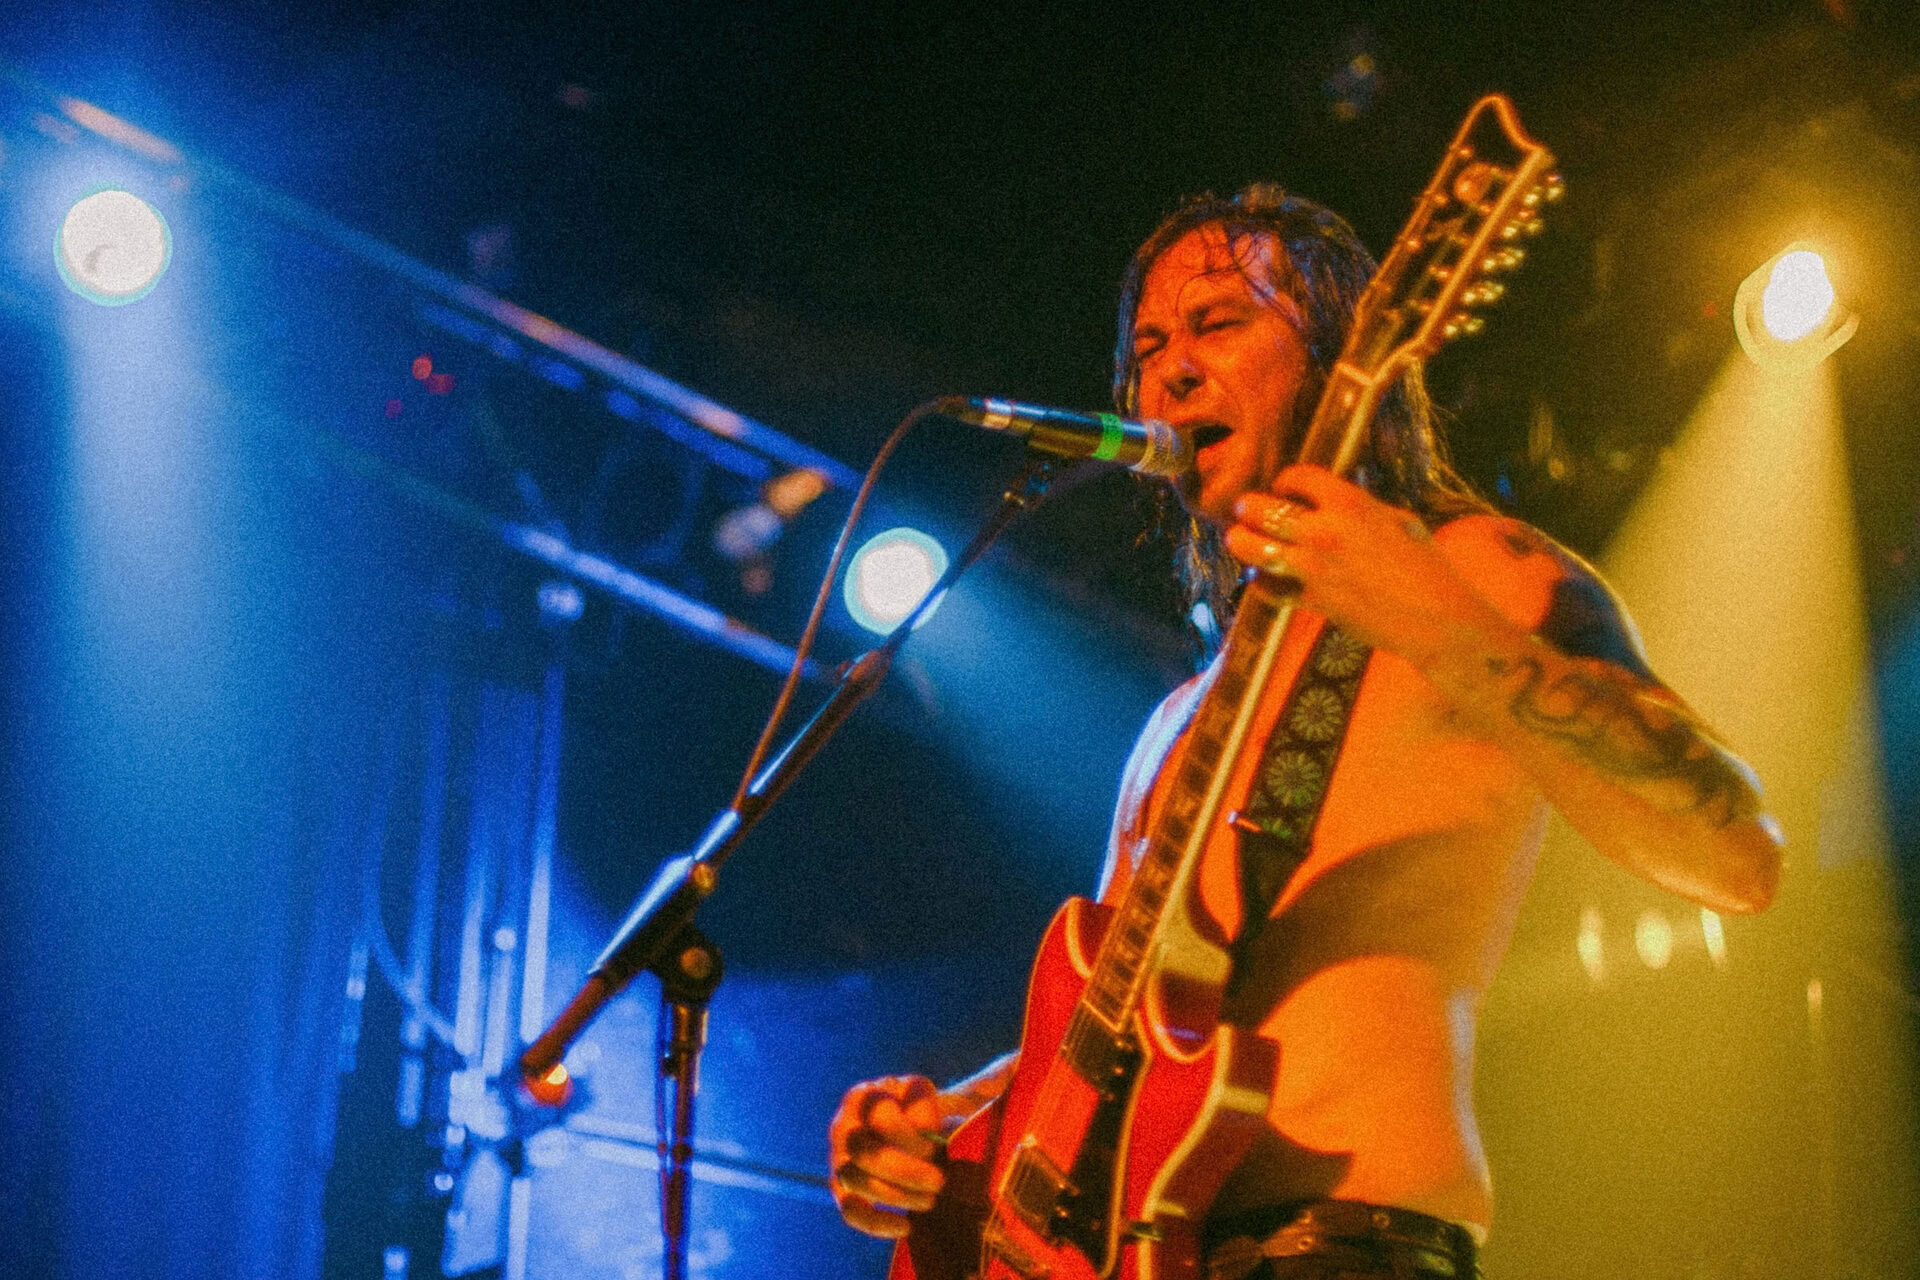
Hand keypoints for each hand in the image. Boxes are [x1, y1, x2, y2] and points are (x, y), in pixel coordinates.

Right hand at [827, 1074, 959, 1239]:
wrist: (914, 1127)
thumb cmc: (921, 1110)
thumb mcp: (925, 1095)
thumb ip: (923, 1106)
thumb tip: (924, 1130)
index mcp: (865, 1097)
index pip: (880, 1119)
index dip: (910, 1138)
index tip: (937, 1146)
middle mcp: (844, 1126)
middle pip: (864, 1153)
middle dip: (905, 1172)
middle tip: (939, 1181)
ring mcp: (838, 1158)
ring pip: (855, 1182)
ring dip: (896, 1196)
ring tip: (930, 1200)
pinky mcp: (842, 1189)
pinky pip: (850, 1210)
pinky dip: (876, 1223)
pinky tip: (906, 1226)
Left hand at [1223, 464, 1502, 663]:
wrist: (1435, 617)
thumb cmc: (1427, 567)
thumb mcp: (1400, 521)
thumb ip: (1364, 508)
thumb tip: (1341, 500)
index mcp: (1350, 503)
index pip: (1297, 477)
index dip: (1285, 480)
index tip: (1282, 487)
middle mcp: (1324, 531)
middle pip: (1261, 509)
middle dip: (1249, 507)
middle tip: (1246, 510)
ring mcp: (1313, 567)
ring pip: (1252, 547)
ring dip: (1242, 541)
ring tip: (1239, 539)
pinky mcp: (1312, 600)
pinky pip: (1268, 588)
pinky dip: (1261, 583)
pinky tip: (1262, 578)